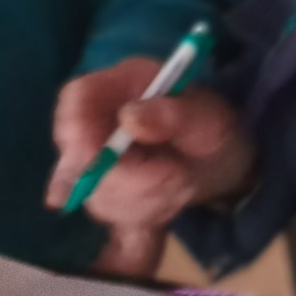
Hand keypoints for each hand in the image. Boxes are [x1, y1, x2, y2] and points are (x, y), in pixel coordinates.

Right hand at [48, 60, 256, 277]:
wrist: (220, 158)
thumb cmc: (212, 126)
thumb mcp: (205, 117)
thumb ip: (172, 114)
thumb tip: (129, 118)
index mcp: (119, 84)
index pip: (75, 98)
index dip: (76, 130)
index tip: (102, 159)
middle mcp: (100, 118)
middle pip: (78, 154)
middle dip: (126, 180)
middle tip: (175, 180)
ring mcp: (97, 155)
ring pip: (96, 191)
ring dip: (143, 199)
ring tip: (181, 185)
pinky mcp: (105, 187)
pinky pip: (110, 209)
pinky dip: (143, 211)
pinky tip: (169, 199)